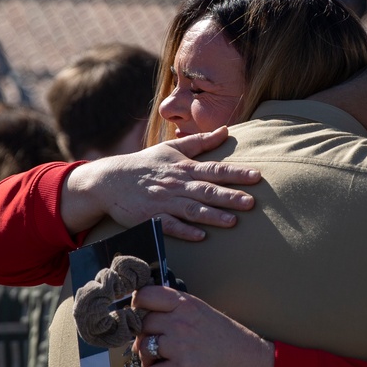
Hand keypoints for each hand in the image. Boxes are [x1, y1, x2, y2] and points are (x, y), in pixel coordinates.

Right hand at [62, 127, 261, 239]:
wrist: (109, 180)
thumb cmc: (145, 164)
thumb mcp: (172, 149)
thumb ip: (201, 142)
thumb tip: (226, 130)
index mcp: (184, 167)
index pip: (214, 169)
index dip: (236, 173)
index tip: (256, 176)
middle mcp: (177, 184)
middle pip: (207, 190)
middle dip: (229, 196)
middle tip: (251, 202)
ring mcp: (164, 202)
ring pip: (191, 209)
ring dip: (212, 215)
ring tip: (232, 222)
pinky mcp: (151, 217)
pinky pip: (169, 225)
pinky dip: (184, 230)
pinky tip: (200, 236)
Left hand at [131, 285, 274, 366]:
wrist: (249, 365)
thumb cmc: (228, 339)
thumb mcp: (204, 313)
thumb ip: (178, 309)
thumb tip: (149, 311)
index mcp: (186, 304)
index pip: (146, 296)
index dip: (136, 305)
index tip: (137, 312)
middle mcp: (180, 323)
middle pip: (142, 324)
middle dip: (143, 335)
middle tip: (150, 341)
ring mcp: (179, 347)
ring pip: (143, 348)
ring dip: (146, 356)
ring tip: (157, 358)